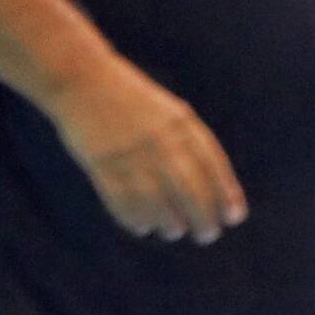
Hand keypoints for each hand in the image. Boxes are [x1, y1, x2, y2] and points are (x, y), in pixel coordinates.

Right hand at [53, 58, 243, 241]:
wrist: (81, 79)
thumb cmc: (130, 100)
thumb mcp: (169, 112)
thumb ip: (189, 142)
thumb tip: (213, 185)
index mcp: (181, 124)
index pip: (212, 166)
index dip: (226, 194)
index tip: (234, 217)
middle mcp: (160, 141)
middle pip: (189, 189)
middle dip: (203, 217)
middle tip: (208, 235)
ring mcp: (130, 153)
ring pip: (157, 201)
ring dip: (171, 223)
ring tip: (175, 231)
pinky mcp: (101, 164)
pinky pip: (122, 201)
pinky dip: (135, 218)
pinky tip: (144, 227)